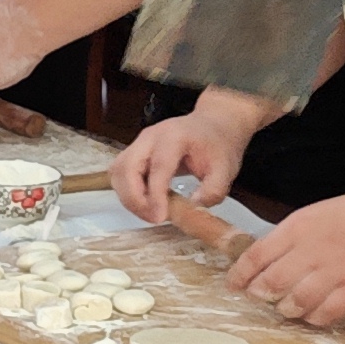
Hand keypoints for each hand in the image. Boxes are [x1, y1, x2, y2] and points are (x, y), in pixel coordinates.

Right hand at [113, 93, 266, 220]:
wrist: (212, 125)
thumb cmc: (218, 145)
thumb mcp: (226, 169)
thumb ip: (213, 190)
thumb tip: (192, 208)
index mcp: (174, 137)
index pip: (158, 166)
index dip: (155, 194)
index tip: (160, 217)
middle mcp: (149, 137)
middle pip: (126, 167)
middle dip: (134, 198)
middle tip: (153, 218)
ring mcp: (138, 143)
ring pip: (118, 171)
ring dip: (128, 196)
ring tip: (149, 213)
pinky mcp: (134, 152)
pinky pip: (120, 173)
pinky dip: (127, 192)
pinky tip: (145, 203)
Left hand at [225, 187, 344, 325]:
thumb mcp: (318, 214)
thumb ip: (293, 235)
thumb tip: (267, 258)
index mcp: (300, 226)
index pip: (257, 254)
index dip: (240, 274)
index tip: (233, 284)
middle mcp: (314, 249)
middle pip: (272, 282)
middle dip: (259, 295)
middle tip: (258, 298)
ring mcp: (336, 271)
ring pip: (296, 302)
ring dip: (285, 309)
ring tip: (285, 307)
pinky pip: (326, 314)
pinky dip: (314, 318)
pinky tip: (312, 314)